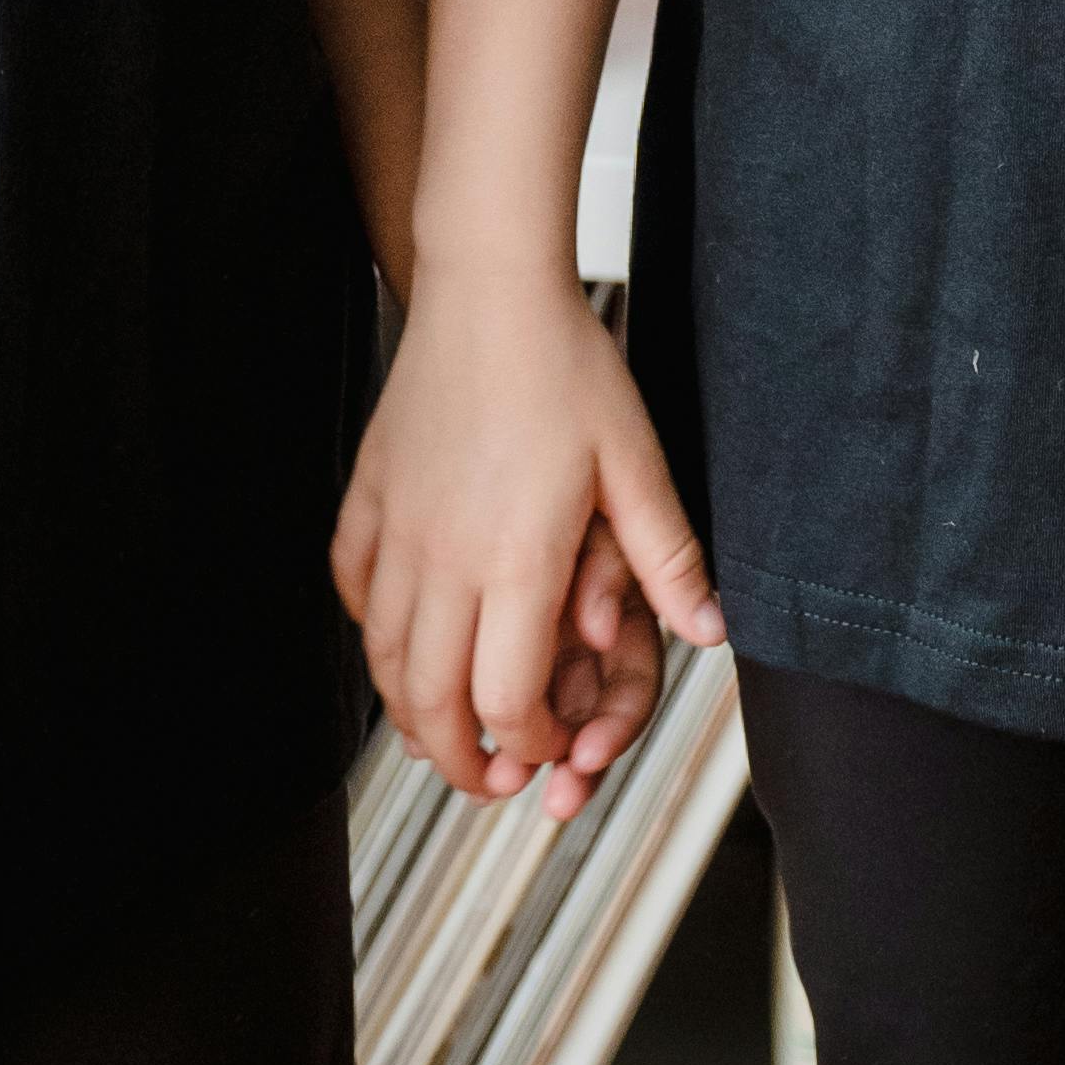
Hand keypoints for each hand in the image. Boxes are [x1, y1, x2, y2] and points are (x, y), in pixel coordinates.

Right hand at [335, 263, 722, 818]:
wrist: (489, 287)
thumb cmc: (566, 366)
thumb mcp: (635, 460)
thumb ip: (667, 557)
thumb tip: (711, 630)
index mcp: (516, 560)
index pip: (503, 701)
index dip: (526, 745)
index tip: (548, 748)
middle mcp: (445, 557)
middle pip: (430, 702)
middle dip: (461, 761)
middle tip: (489, 777)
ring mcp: (399, 528)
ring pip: (382, 658)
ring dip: (409, 712)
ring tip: (443, 729)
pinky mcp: (369, 496)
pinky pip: (354, 588)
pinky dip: (372, 632)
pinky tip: (399, 637)